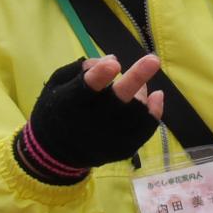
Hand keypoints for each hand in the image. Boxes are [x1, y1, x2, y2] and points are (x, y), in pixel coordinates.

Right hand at [23, 54, 164, 171]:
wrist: (55, 153)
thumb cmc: (55, 111)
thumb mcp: (57, 85)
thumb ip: (79, 70)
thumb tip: (111, 59)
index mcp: (69, 104)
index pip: (86, 89)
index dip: (100, 76)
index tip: (114, 63)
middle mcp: (91, 123)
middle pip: (117, 100)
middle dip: (135, 78)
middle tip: (152, 60)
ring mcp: (110, 139)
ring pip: (135, 113)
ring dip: (142, 92)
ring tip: (140, 83)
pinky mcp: (123, 149)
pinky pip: (145, 130)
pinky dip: (154, 112)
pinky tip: (157, 96)